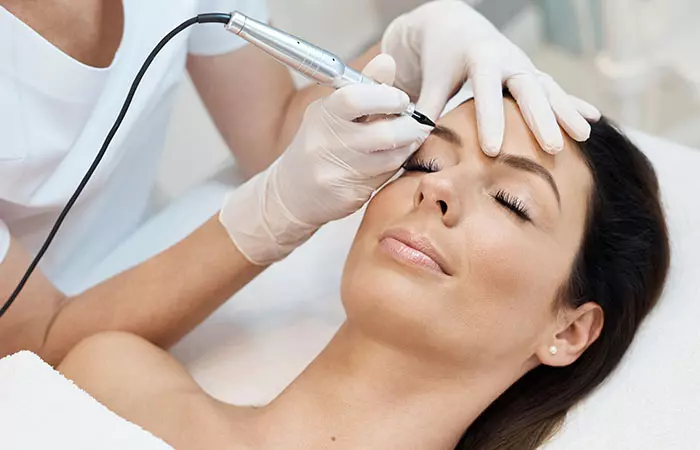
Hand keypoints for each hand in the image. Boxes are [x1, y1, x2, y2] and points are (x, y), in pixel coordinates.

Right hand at [219, 55, 431, 264]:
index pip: (355, 98)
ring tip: (408, 139)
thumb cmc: (318, 144)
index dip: (388, 96)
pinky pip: (384, 177)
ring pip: (390, 157)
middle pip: (383, 133)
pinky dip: (394, 166)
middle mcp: (325, 143)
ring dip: (407, 147)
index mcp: (322, 114)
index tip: (401, 100)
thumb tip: (388, 61)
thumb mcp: (331, 111)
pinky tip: (392, 159)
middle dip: (409, 126)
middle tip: (417, 123)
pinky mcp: (347, 195)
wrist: (291, 192)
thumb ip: (362, 88)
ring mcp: (335, 172)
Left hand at [382, 0, 600, 155]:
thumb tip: (418, 145)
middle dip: (541, 118)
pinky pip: (555, 89)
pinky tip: (593, 119)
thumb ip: (427, 110)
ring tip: (584, 135)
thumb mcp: (431, 79)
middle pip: (529, 88)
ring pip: (548, 88)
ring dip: (566, 111)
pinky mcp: (531, 73)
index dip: (490, 119)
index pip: (487, 90)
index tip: (493, 150)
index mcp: (480, 57)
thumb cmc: (439, 56)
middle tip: (552, 147)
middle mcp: (508, 58)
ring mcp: (524, 66)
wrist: (454, 26)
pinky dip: (572, 103)